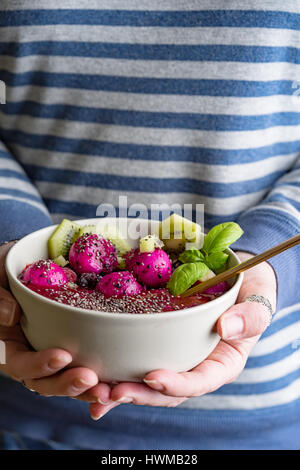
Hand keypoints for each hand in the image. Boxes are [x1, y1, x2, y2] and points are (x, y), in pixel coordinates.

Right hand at [0, 242, 110, 401]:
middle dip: (68, 384)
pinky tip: (118, 380)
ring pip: (67, 381)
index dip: (40, 365)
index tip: (62, 356)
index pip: (21, 364)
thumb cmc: (4, 274)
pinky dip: (101, 377)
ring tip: (109, 391)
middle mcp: (31, 357)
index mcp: (10, 346)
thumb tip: (12, 315)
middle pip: (47, 382)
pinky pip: (85, 367)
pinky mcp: (73, 349)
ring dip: (88, 389)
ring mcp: (52, 354)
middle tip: (91, 380)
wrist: (23, 269)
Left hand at [87, 251, 276, 418]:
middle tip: (110, 393)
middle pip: (167, 390)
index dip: (176, 384)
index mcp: (221, 363)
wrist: (236, 277)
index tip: (153, 376)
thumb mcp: (259, 300)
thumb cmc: (251, 290)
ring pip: (147, 382)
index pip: (200, 382)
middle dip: (139, 394)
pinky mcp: (159, 344)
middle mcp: (195, 365)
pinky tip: (92, 374)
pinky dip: (116, 370)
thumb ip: (250, 316)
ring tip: (94, 392)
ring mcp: (175, 356)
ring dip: (121, 389)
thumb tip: (226, 329)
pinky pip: (137, 360)